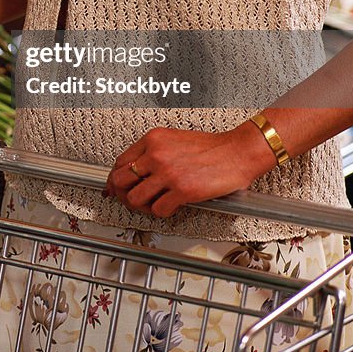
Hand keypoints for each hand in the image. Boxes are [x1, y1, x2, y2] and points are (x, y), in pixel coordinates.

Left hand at [104, 125, 272, 217]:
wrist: (236, 152)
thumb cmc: (209, 148)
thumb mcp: (172, 140)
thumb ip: (152, 153)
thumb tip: (134, 172)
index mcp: (152, 139)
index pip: (120, 162)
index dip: (116, 178)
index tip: (117, 187)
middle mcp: (156, 154)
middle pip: (120, 180)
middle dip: (123, 193)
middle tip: (131, 199)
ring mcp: (168, 173)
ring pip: (135, 198)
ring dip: (141, 206)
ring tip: (152, 205)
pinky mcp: (182, 190)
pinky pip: (158, 209)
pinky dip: (162, 212)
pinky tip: (170, 206)